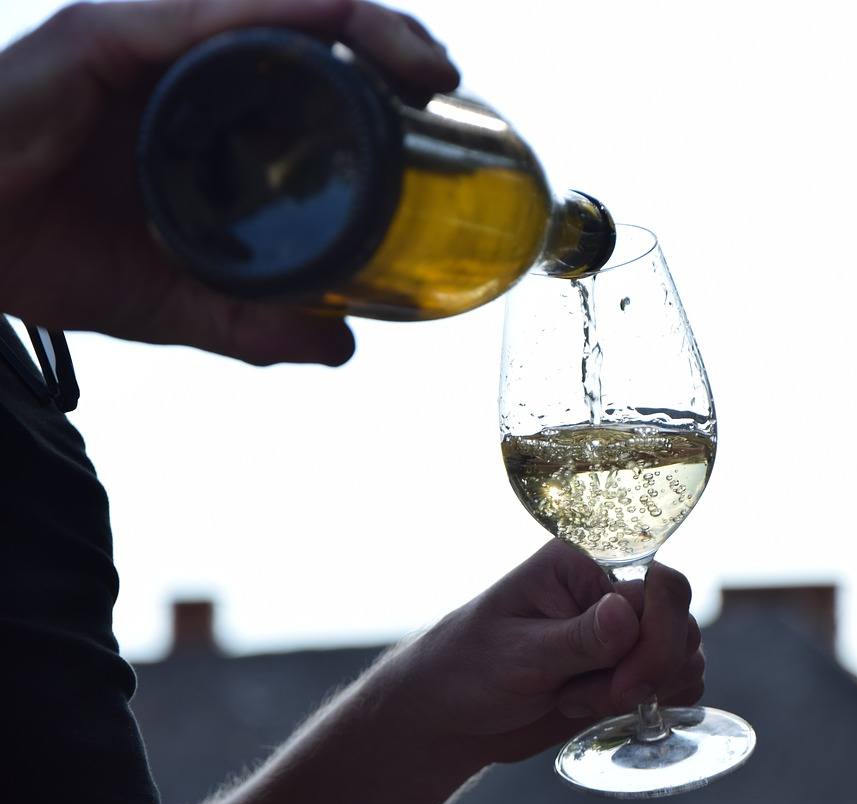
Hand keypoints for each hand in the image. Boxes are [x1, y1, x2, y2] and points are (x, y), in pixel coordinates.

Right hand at [0, 0, 458, 365]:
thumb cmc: (38, 251)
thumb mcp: (170, 297)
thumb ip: (250, 319)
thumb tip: (338, 344)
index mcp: (203, 111)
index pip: (310, 74)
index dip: (381, 78)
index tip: (442, 108)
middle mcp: (182, 64)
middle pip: (307, 31)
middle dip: (387, 42)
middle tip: (444, 82)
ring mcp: (146, 43)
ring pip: (272, 10)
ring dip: (358, 23)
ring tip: (421, 63)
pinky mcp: (104, 39)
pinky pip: (206, 14)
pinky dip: (278, 12)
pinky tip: (337, 19)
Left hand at [395, 539, 705, 765]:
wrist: (449, 716)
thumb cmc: (467, 670)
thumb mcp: (517, 655)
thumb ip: (577, 638)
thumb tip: (627, 612)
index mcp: (583, 562)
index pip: (660, 587)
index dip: (654, 640)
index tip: (620, 685)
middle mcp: (610, 588)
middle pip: (682, 622)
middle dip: (650, 671)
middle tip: (595, 699)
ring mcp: (624, 630)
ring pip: (686, 654)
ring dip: (645, 691)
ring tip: (577, 700)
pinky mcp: (627, 667)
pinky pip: (677, 680)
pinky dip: (653, 703)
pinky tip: (596, 709)